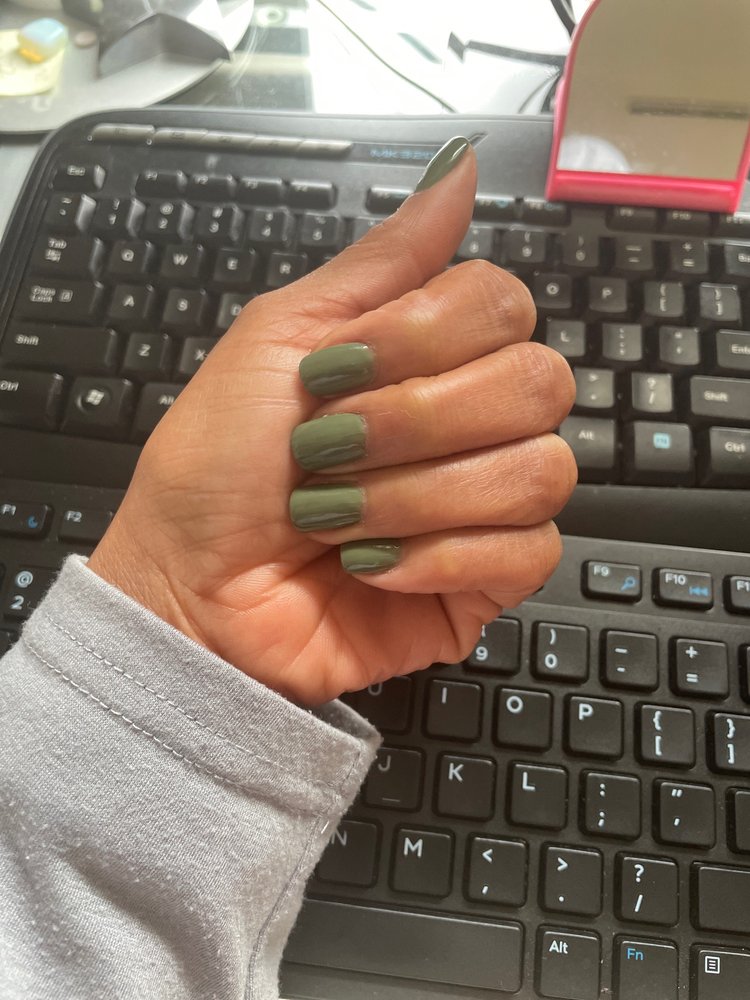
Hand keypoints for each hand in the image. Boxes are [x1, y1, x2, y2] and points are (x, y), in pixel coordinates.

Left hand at [88, 139, 576, 705]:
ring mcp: (484, 504)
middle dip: (417, 419)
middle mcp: (469, 423)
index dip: (427, 335)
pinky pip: (528, 552)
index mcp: (427, 358)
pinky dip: (432, 557)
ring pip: (539, 471)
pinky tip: (369, 562)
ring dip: (416, 494)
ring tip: (336, 515)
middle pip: (537, 383)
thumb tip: (460, 167)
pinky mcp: (487, 580)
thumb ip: (382, 260)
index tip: (335, 369)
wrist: (190, 590)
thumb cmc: (216, 467)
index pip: (505, 307)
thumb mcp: (281, 336)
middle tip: (329, 448)